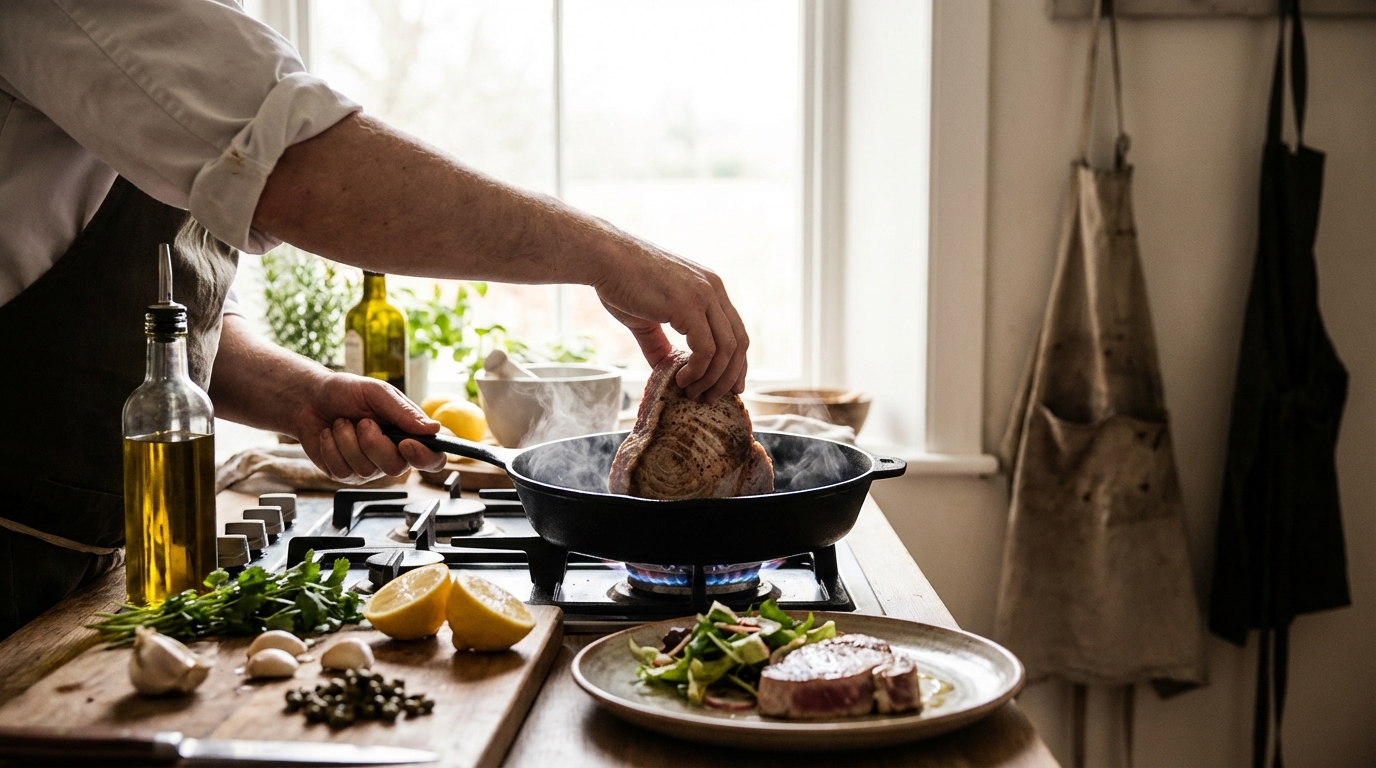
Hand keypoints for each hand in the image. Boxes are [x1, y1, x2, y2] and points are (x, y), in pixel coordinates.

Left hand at [291, 373, 446, 481]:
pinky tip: (329, 435)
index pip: (432, 459)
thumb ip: (404, 412)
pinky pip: (342, 470)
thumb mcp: (378, 393)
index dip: (425, 458)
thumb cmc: (347, 392)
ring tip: (341, 423)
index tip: (407, 444)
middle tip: (363, 422)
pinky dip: (331, 447)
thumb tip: (434, 428)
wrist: (310, 398)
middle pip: (397, 468)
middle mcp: (391, 455)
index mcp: (408, 435)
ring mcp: (368, 468)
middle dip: (374, 443)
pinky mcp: (345, 474)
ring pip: (366, 469)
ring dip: (347, 440)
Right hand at [593, 239, 748, 401]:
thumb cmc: (621, 281)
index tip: (730, 386)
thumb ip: (660, 343)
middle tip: (715, 398)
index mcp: (710, 287)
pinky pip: (707, 349)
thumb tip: (665, 371)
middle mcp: (714, 289)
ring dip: (713, 379)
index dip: (736, 363)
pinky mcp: (689, 306)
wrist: (604, 257)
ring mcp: (704, 296)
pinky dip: (698, 370)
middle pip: (740, 342)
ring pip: (727, 350)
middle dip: (731, 376)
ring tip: (694, 393)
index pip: (736, 331)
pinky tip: (681, 379)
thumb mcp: (647, 317)